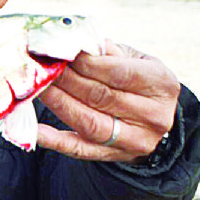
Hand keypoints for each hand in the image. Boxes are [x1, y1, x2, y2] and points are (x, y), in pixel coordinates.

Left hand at [36, 41, 179, 161]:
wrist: (153, 119)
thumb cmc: (139, 81)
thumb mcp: (136, 60)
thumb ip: (109, 52)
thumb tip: (75, 42)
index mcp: (161, 84)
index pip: (118, 73)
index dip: (86, 63)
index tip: (61, 52)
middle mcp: (153, 115)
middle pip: (100, 96)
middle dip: (67, 80)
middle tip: (43, 66)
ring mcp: (135, 140)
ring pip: (89, 122)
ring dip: (59, 103)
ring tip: (38, 87)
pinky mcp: (115, 156)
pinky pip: (81, 150)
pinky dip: (56, 141)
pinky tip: (37, 131)